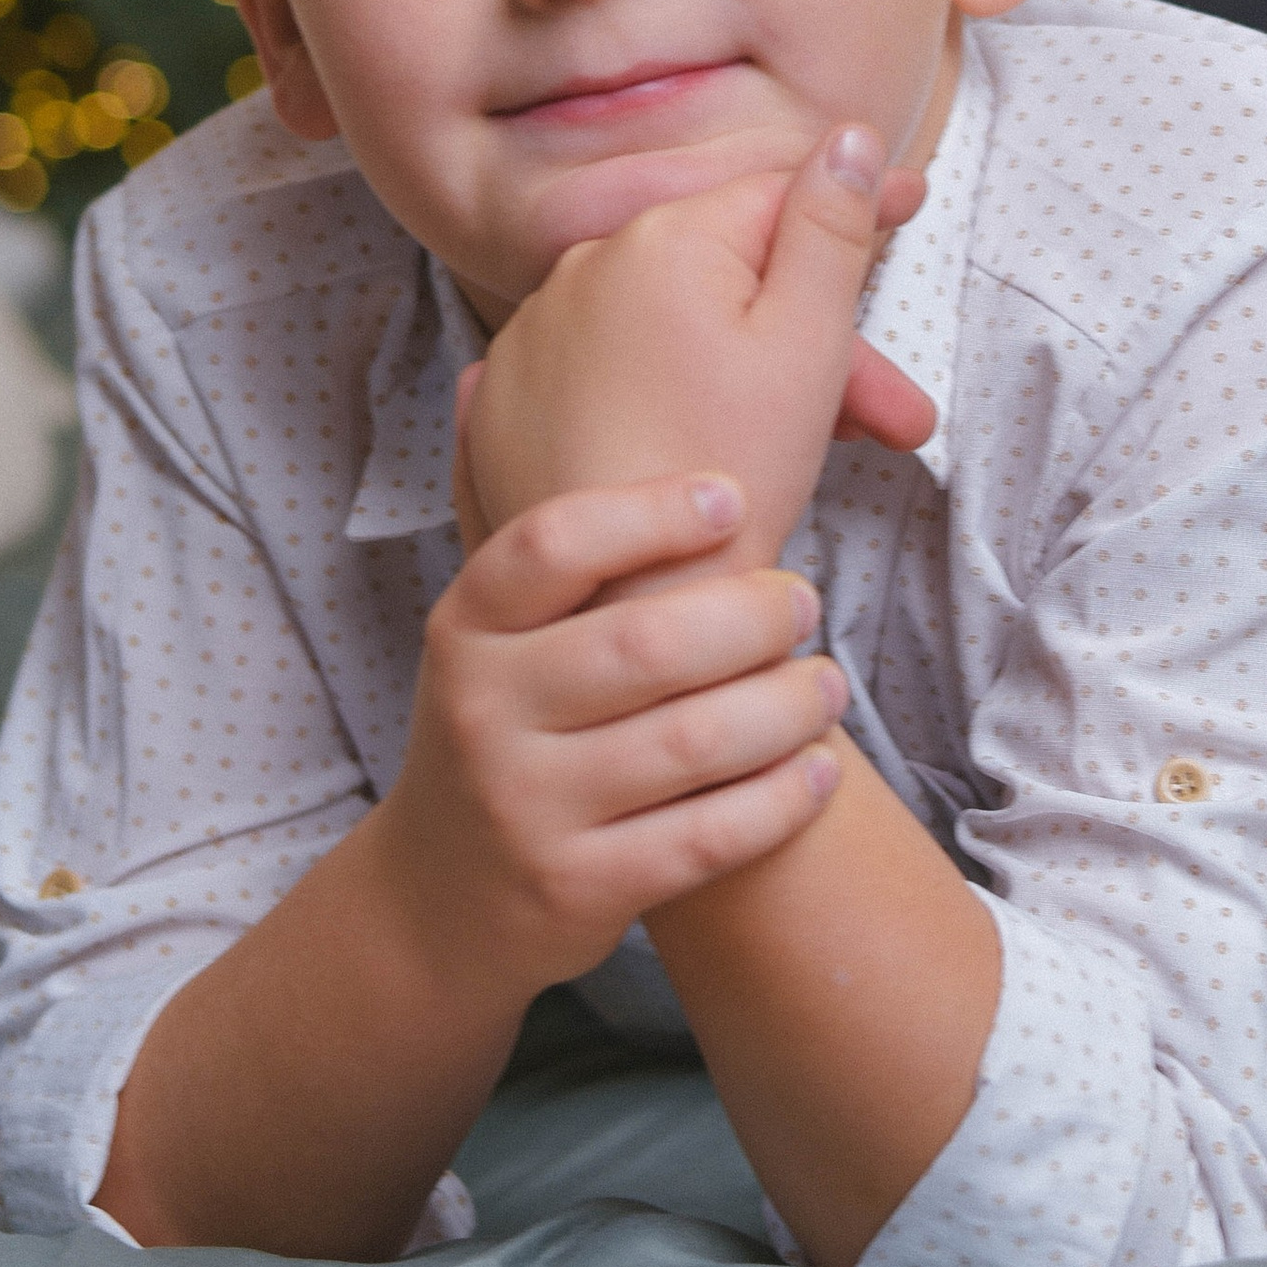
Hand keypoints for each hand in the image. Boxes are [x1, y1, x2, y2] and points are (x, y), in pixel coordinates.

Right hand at [374, 471, 851, 1004]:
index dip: (650, 512)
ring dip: (786, 705)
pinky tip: (817, 771)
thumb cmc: (502, 730)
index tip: (731, 494)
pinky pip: (706, 839)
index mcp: (465, 626)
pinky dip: (778, 801)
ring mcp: (527, 806)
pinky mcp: (576, 889)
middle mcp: (484, 710)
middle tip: (804, 601)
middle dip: (752, 613)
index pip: (552, 544)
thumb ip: (521, 531)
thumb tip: (490, 368)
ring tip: (826, 684)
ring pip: (693, 743)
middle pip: (647, 641)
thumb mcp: (485, 635)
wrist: (440, 898)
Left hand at [457, 127, 933, 574]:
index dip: (856, 202)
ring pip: (668, 333)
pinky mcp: (502, 408)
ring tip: (814, 456)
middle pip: (725, 278)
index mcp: (661, 240)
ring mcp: (530, 342)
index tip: (911, 201)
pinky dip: (658, 399)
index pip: (777, 194)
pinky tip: (708, 447)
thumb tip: (849, 138)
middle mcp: (580, 269)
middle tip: (894, 419)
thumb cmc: (727, 480)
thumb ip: (830, 229)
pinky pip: (601, 379)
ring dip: (745, 374)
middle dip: (819, 338)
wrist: (613, 612)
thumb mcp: (805, 346)